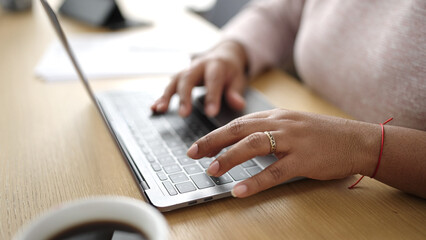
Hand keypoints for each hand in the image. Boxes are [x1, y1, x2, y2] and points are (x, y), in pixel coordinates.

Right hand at [151, 40, 247, 116]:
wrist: (223, 55)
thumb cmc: (231, 71)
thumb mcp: (238, 79)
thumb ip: (235, 92)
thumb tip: (238, 104)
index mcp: (216, 65)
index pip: (213, 80)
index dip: (212, 96)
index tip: (211, 113)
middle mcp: (198, 65)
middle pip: (188, 78)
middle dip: (185, 96)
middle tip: (184, 114)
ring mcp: (187, 70)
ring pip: (175, 81)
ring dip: (167, 96)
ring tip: (161, 110)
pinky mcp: (179, 77)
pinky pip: (169, 86)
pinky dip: (161, 97)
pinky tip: (154, 108)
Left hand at [187, 109, 379, 197]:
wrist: (357, 140)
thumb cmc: (324, 135)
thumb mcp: (294, 125)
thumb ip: (270, 130)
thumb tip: (244, 142)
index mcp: (277, 116)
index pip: (239, 122)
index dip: (217, 134)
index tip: (200, 145)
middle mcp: (281, 124)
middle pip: (239, 129)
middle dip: (213, 141)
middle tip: (193, 153)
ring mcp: (293, 140)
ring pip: (254, 145)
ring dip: (229, 157)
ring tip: (212, 170)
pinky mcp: (304, 160)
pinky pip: (275, 172)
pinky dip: (255, 181)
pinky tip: (240, 190)